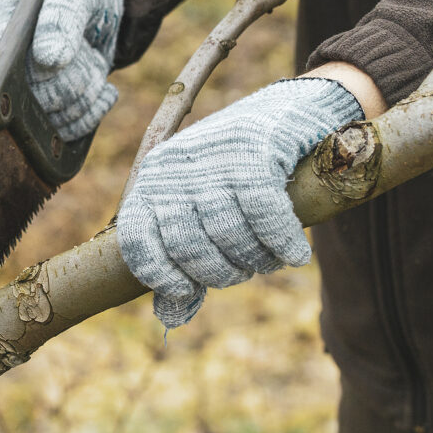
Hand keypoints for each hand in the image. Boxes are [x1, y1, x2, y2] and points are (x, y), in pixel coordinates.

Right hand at [0, 0, 122, 141]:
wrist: (89, 5)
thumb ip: (61, 19)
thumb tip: (48, 58)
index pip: (5, 71)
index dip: (45, 70)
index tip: (72, 54)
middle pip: (35, 100)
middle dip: (74, 80)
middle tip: (88, 53)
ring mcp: (15, 95)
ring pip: (53, 121)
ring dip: (86, 97)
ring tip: (94, 66)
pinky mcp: (37, 113)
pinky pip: (63, 133)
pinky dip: (91, 114)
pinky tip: (103, 91)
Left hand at [116, 78, 364, 327]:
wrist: (294, 112)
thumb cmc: (241, 174)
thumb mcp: (203, 213)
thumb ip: (185, 265)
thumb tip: (170, 320)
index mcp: (152, 182)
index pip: (138, 241)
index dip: (160, 276)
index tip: (187, 289)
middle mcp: (176, 167)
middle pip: (187, 245)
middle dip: (220, 272)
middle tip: (243, 270)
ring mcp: (213, 157)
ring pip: (227, 234)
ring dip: (255, 259)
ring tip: (269, 258)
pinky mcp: (256, 150)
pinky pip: (265, 215)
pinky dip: (282, 242)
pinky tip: (293, 253)